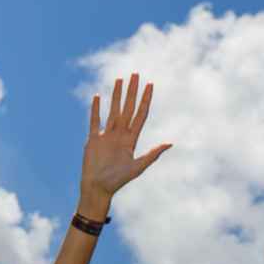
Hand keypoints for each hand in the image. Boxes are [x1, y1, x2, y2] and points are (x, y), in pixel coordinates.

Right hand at [78, 73, 170, 219]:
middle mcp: (120, 134)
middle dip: (132, 92)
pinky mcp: (93, 140)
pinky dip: (96, 109)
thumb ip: (152, 154)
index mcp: (131, 139)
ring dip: (116, 95)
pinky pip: (95, 121)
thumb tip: (170, 143)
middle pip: (127, 108)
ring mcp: (106, 136)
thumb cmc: (118, 181)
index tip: (150, 85)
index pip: (140, 114)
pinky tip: (98, 97)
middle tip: (135, 74)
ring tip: (119, 79)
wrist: (98, 189)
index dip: (146, 100)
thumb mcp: (138, 167)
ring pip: (113, 111)